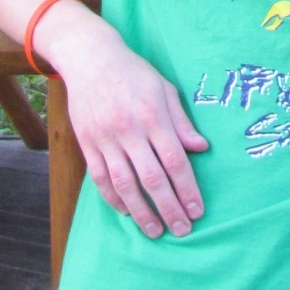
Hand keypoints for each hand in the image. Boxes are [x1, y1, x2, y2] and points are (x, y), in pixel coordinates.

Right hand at [52, 15, 208, 238]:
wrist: (90, 58)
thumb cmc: (134, 73)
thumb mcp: (164, 89)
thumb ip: (182, 121)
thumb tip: (202, 148)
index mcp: (153, 116)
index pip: (175, 161)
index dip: (187, 189)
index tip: (197, 211)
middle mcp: (129, 130)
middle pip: (152, 178)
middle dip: (169, 208)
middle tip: (182, 230)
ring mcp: (105, 138)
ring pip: (125, 184)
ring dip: (141, 212)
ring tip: (155, 231)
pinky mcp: (87, 143)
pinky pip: (100, 178)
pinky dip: (114, 198)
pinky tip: (127, 211)